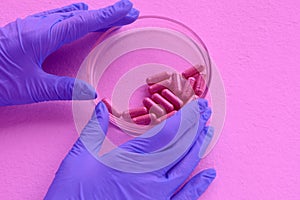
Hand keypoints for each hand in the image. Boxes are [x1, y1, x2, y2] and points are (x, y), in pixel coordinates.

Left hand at [0, 1, 138, 105]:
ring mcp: (31, 25)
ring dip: (91, 15)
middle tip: (128, 12)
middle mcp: (39, 25)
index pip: (83, 22)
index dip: (108, 15)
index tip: (127, 8)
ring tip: (107, 16)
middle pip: (80, 15)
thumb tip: (90, 92)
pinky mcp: (26, 30)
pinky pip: (57, 17)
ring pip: (68, 14)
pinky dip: (74, 17)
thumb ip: (62, 89)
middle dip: (106, 14)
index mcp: (43, 36)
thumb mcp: (31, 88)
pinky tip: (75, 17)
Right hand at [45, 99, 215, 199]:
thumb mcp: (79, 157)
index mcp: (131, 161)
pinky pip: (184, 199)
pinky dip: (198, 186)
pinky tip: (210, 174)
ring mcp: (157, 198)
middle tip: (206, 110)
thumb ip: (94, 129)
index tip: (196, 104)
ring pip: (185, 168)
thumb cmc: (72, 193)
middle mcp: (150, 179)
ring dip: (198, 148)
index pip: (166, 132)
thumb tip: (101, 106)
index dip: (184, 116)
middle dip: (195, 126)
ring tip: (208, 131)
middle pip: (180, 146)